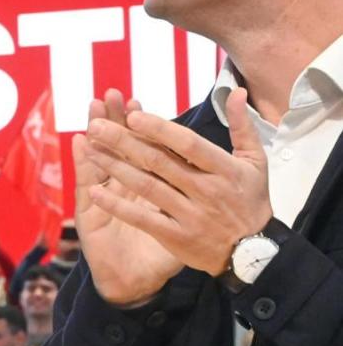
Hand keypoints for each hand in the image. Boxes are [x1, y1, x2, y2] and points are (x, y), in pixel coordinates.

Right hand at [70, 90, 186, 305]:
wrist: (138, 287)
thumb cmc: (164, 256)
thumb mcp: (186, 222)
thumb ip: (195, 199)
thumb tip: (214, 172)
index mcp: (149, 188)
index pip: (146, 150)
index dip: (142, 127)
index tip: (139, 103)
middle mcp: (123, 190)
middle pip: (119, 149)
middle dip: (115, 121)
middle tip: (110, 94)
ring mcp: (104, 200)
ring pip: (100, 162)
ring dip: (96, 135)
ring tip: (92, 109)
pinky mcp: (91, 216)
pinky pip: (88, 188)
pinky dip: (83, 165)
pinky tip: (78, 143)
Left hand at [82, 87, 271, 278]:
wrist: (254, 253)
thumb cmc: (251, 201)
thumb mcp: (255, 162)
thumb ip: (243, 126)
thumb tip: (236, 92)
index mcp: (224, 168)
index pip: (187, 144)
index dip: (159, 129)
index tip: (132, 115)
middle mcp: (206, 190)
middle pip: (159, 161)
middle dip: (124, 142)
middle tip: (96, 126)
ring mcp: (190, 214)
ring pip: (147, 186)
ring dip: (115, 167)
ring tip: (90, 150)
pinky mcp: (176, 237)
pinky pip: (143, 219)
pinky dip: (118, 206)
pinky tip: (95, 192)